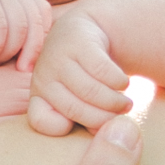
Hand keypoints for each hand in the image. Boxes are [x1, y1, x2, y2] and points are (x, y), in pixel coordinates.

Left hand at [25, 12, 133, 134]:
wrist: (82, 32)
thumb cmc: (83, 77)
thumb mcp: (77, 100)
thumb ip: (87, 119)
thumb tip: (103, 132)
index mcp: (39, 97)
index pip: (41, 121)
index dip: (63, 127)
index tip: (87, 126)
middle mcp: (43, 78)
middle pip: (73, 109)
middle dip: (103, 118)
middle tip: (120, 117)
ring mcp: (58, 58)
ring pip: (90, 90)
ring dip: (115, 102)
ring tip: (126, 104)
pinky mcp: (77, 42)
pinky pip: (102, 70)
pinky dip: (118, 82)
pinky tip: (123, 83)